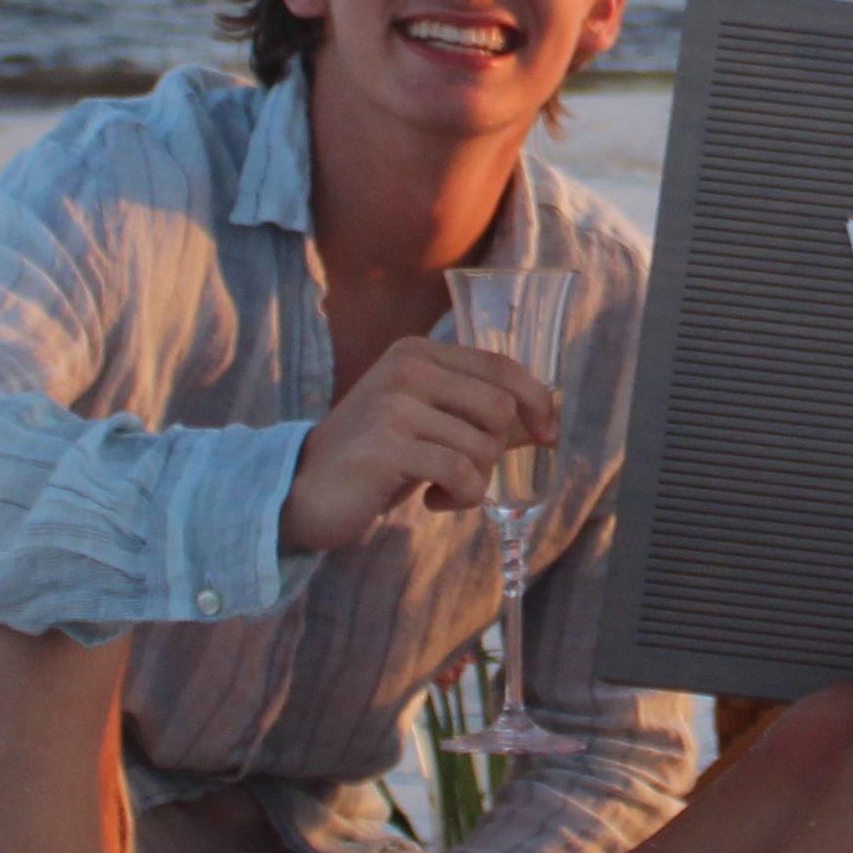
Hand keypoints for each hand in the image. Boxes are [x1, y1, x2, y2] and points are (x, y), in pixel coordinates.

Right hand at [279, 334, 556, 556]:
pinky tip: (432, 501)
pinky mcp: (385, 445)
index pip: (500, 366)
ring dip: (474, 481)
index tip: (549, 434)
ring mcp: (393, 403)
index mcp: (417, 352)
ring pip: (481, 445)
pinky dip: (460, 496)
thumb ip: (472, 411)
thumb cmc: (375, 458)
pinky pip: (460, 472)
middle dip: (494, 450)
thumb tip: (543, 421)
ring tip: (442, 488)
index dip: (537, 401)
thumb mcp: (425, 421)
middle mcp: (406, 368)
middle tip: (465, 472)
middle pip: (498, 407)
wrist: (303, 489)